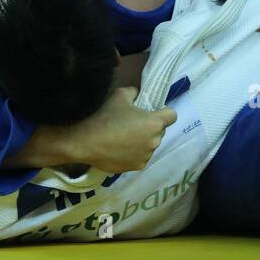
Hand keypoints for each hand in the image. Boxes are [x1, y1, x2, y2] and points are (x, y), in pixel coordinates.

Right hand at [60, 86, 176, 172]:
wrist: (88, 142)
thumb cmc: (106, 117)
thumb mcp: (119, 95)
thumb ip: (133, 92)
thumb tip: (137, 94)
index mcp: (154, 123)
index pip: (172, 116)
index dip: (164, 112)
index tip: (153, 111)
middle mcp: (155, 141)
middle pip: (160, 131)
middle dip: (151, 127)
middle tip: (134, 124)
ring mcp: (147, 155)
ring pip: (151, 145)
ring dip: (143, 141)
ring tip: (125, 139)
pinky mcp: (138, 166)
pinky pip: (142, 157)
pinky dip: (135, 153)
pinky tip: (121, 150)